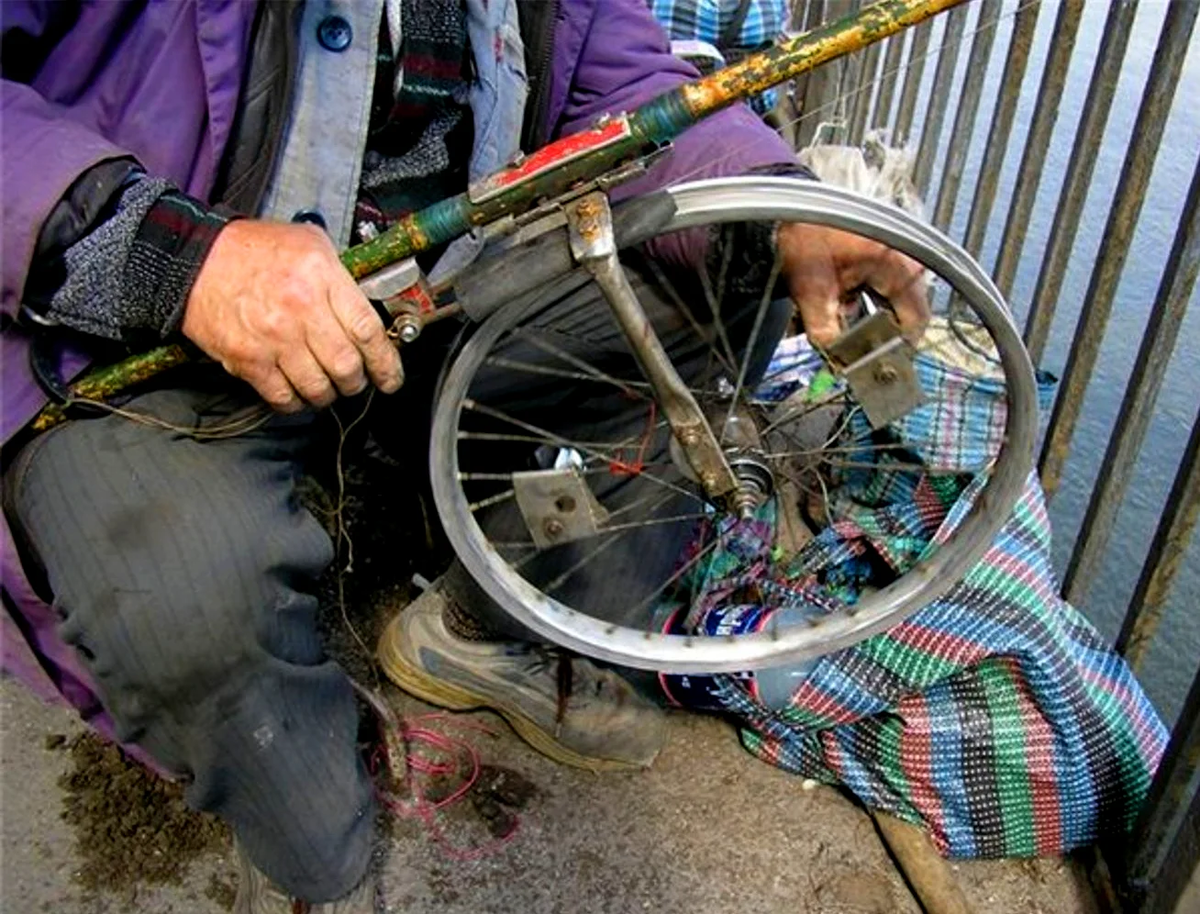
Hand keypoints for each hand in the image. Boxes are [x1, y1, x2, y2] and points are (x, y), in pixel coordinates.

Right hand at [182, 220, 402, 411]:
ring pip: (318, 387)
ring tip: (328, 387)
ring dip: (328, 394)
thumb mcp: (309, 242)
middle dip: (357, 381)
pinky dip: (295, 402)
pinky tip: (298, 394)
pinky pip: (283, 397)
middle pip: (347, 366)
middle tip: (357, 381)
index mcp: (321, 277)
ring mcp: (273, 338)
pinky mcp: (248, 360)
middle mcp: (300, 310)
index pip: (368, 330)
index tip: (391, 375)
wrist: (193, 260)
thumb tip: (371, 307)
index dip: (386, 361)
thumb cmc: (253, 250)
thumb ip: (342, 275)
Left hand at [775, 222, 929, 349]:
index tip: (880, 364)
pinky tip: (839, 308)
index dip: (900, 347)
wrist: (788, 208)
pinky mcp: (877, 257)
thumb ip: (825, 331)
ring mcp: (891, 257)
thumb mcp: (812, 291)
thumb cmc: (805, 238)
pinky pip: (877, 290)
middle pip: (904, 313)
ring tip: (845, 329)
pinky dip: (860, 304)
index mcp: (898, 266)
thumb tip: (836, 362)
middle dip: (880, 335)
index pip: (916, 319)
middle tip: (860, 354)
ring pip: (889, 303)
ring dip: (868, 320)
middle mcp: (902, 261)